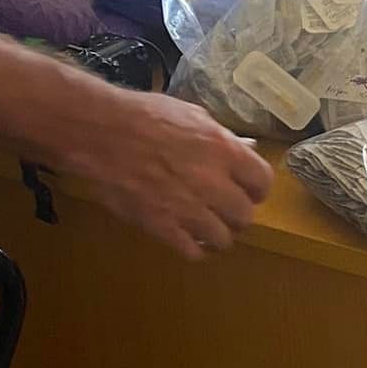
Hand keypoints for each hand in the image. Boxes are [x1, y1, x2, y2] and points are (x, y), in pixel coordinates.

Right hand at [66, 87, 272, 259]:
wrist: (104, 134)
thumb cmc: (148, 116)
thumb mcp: (194, 116)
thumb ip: (223, 138)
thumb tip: (246, 149)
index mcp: (224, 151)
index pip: (262, 182)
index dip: (257, 188)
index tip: (249, 189)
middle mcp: (212, 183)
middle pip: (245, 215)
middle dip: (238, 213)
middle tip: (227, 209)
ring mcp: (187, 208)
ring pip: (223, 238)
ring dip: (218, 234)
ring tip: (208, 226)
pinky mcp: (161, 226)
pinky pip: (192, 251)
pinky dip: (194, 248)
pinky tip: (188, 237)